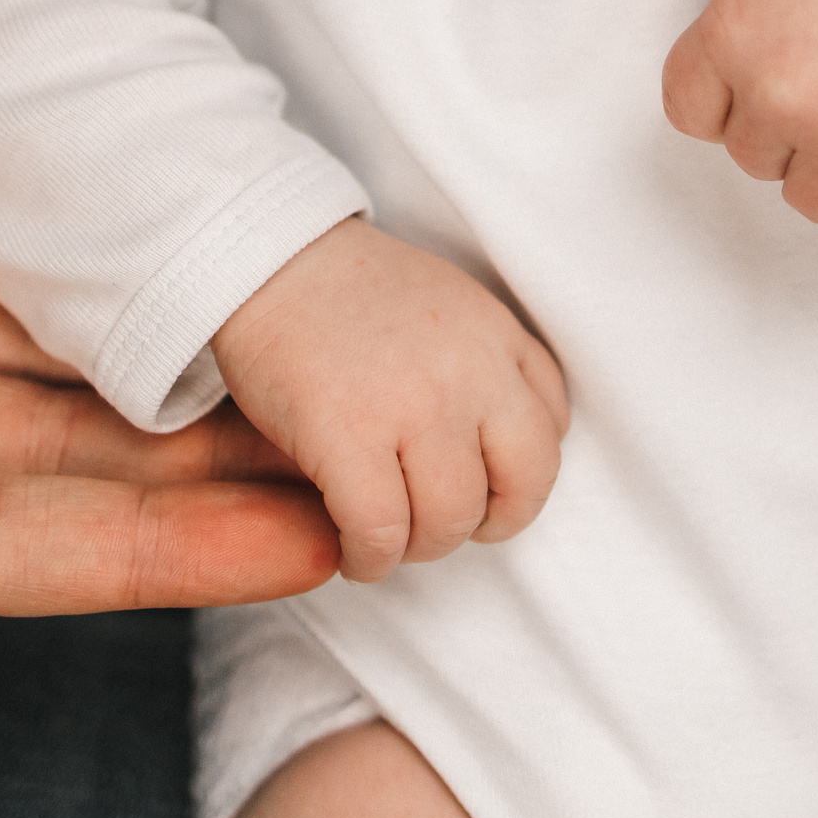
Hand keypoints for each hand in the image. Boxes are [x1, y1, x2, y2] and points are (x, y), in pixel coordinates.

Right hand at [212, 218, 569, 582]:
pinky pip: (380, 532)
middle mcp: (471, 370)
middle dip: (485, 523)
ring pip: (450, 520)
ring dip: (418, 546)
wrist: (265, 258)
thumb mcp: (449, 306)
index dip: (519, 476)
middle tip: (439, 523)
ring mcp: (413, 404)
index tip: (481, 486)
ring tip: (385, 536)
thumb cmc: (348, 292)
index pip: (551, 429)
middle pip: (522, 486)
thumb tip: (493, 454)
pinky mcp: (347, 436)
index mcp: (497, 335)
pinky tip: (353, 552)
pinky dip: (369, 559)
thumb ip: (485, 365)